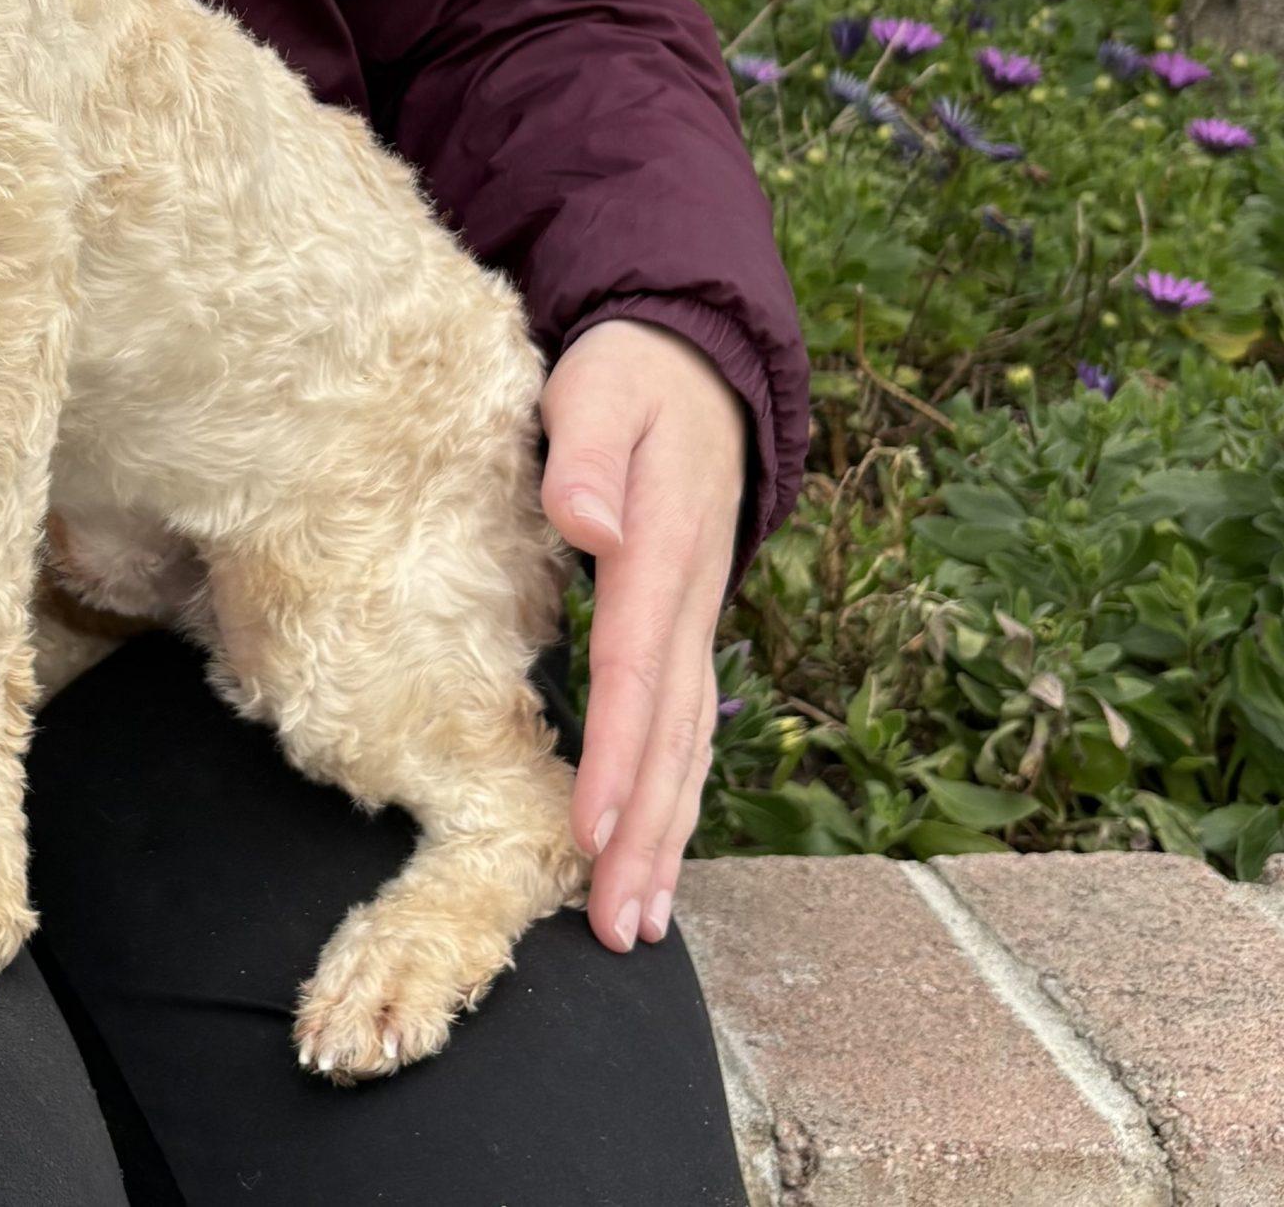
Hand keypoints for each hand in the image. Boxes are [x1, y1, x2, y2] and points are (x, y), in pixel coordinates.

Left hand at [540, 318, 747, 956]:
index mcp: (664, 545)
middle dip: (645, 832)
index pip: (636, 664)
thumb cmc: (630, 377)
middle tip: (619, 923)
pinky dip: (671, 794)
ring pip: (686, 744)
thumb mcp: (600, 390)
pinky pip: (683, 724)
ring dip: (665, 835)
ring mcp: (696, 617)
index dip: (616, 750)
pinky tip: (653, 852)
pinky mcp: (686, 626)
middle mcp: (691, 597)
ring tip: (637, 921)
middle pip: (670, 732)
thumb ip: (587, 457)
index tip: (593, 829)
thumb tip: (588, 526)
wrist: (696, 362)